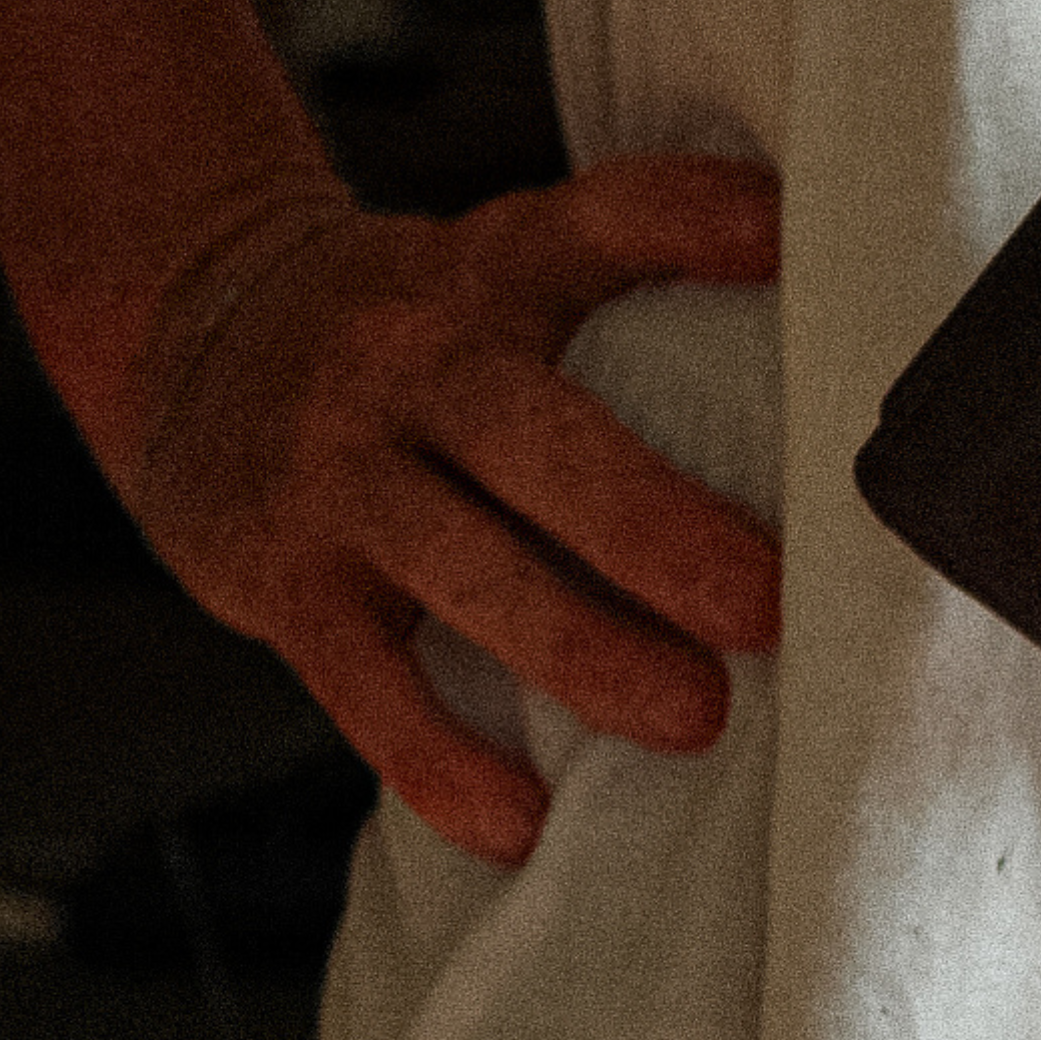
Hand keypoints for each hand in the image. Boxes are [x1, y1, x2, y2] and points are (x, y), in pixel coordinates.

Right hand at [125, 154, 783, 864]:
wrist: (194, 335)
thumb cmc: (427, 335)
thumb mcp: (511, 266)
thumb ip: (639, 283)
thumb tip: (846, 338)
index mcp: (493, 267)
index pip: (595, 221)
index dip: (686, 218)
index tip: (782, 234)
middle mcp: (410, 356)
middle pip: (537, 439)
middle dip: (655, 528)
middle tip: (769, 607)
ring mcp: (335, 469)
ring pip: (463, 569)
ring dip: (582, 652)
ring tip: (696, 720)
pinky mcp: (278, 578)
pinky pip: (363, 684)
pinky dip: (440, 761)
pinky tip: (520, 821)